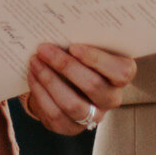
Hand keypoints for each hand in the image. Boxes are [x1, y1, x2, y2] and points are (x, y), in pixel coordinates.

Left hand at [19, 43, 135, 136]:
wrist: (70, 84)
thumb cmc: (82, 58)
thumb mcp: (89, 47)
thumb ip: (84, 39)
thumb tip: (61, 26)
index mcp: (122, 75)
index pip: (120, 72)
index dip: (97, 59)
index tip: (73, 46)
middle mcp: (112, 98)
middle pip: (93, 86)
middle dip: (65, 66)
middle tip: (44, 49)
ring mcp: (94, 116)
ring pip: (72, 103)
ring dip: (49, 80)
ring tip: (34, 61)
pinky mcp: (72, 127)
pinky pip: (55, 114)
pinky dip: (40, 93)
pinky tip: (33, 76)